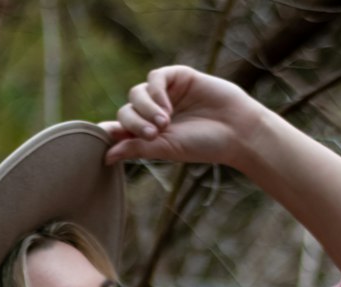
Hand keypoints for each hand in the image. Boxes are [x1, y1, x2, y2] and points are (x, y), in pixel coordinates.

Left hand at [99, 65, 260, 170]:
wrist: (235, 130)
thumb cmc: (203, 145)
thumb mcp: (166, 150)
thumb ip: (136, 149)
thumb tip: (106, 156)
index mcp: (149, 134)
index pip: (120, 128)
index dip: (111, 131)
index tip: (105, 136)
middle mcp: (153, 113)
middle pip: (125, 111)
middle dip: (134, 123)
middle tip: (154, 134)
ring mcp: (165, 94)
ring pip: (136, 94)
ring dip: (145, 109)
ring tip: (165, 123)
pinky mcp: (178, 76)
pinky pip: (155, 77)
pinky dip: (156, 92)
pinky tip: (168, 107)